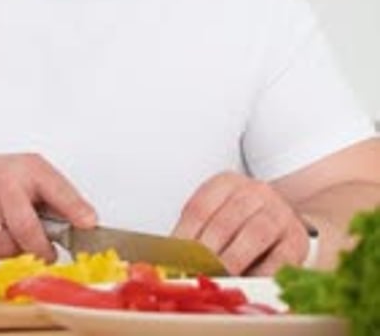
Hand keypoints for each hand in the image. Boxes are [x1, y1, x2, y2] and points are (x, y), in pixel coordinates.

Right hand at [0, 153, 95, 260]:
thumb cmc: (0, 178)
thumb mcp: (32, 176)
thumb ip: (57, 198)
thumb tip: (86, 221)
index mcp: (29, 167)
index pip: (57, 189)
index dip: (74, 208)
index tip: (89, 223)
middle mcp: (4, 180)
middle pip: (26, 227)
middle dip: (41, 248)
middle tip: (49, 253)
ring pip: (5, 245)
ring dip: (16, 251)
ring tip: (17, 238)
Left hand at [172, 171, 308, 274]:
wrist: (284, 218)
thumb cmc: (242, 220)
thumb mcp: (216, 214)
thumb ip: (195, 233)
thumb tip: (167, 260)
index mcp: (227, 182)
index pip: (199, 208)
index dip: (184, 237)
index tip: (172, 261)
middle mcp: (255, 192)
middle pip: (225, 221)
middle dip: (206, 253)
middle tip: (192, 274)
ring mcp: (279, 213)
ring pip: (254, 234)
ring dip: (232, 260)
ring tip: (217, 278)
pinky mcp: (296, 239)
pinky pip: (279, 257)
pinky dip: (262, 272)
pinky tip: (248, 282)